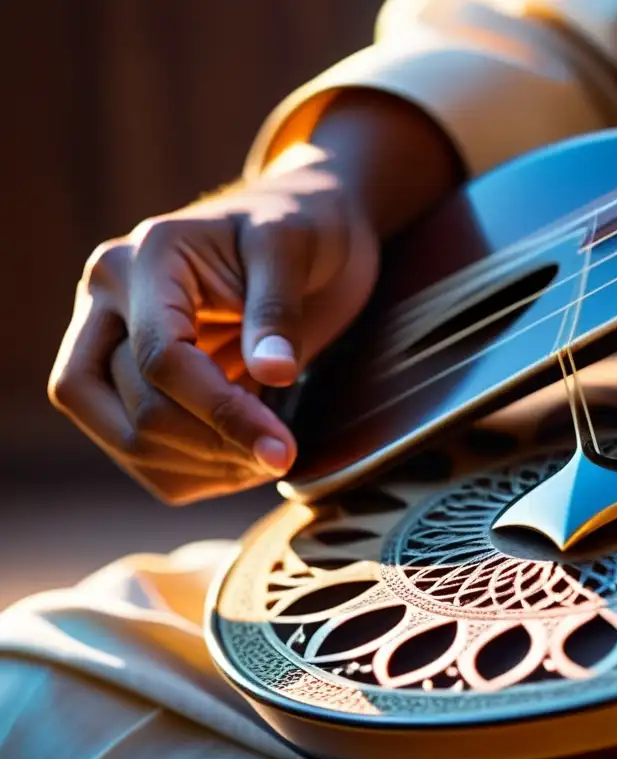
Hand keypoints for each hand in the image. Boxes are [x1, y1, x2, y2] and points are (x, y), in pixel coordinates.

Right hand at [48, 144, 379, 503]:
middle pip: (130, 409)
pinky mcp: (132, 378)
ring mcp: (114, 343)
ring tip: (267, 460)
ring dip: (198, 467)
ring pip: (121, 438)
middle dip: (210, 445)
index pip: (159, 359)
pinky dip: (189, 473)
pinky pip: (137, 449)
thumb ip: (277, 310)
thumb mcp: (295, 249)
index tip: (283, 449)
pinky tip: (243, 463)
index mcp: (142, 261)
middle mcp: (108, 302)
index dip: (221, 412)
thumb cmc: (302, 225)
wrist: (305, 224)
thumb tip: (273, 373)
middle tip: (281, 455)